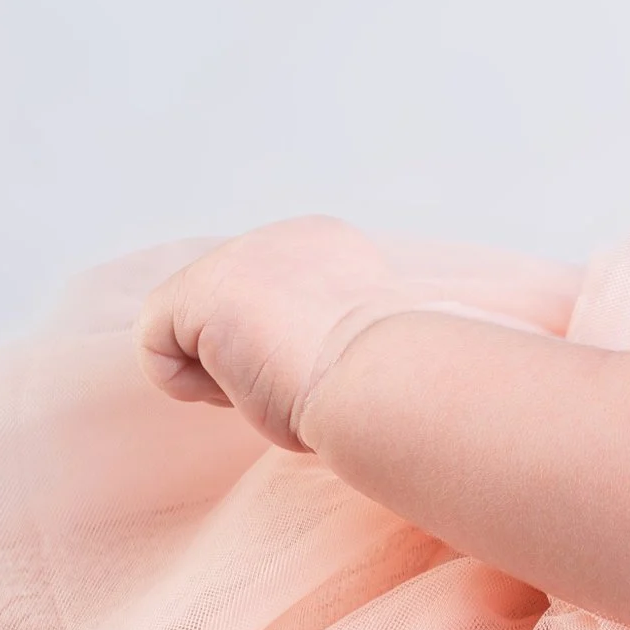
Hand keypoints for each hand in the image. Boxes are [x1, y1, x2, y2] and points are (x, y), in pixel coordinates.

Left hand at [136, 216, 577, 452]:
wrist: (400, 379)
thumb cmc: (419, 387)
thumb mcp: (398, 354)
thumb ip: (375, 343)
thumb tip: (470, 380)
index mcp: (331, 249)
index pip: (276, 309)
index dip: (290, 357)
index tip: (332, 380)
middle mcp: (279, 239)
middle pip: (229, 324)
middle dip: (252, 366)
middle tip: (308, 390)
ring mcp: (235, 261)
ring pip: (194, 339)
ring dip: (232, 379)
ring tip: (288, 386)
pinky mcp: (197, 294)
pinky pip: (159, 351)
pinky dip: (195, 385)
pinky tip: (250, 382)